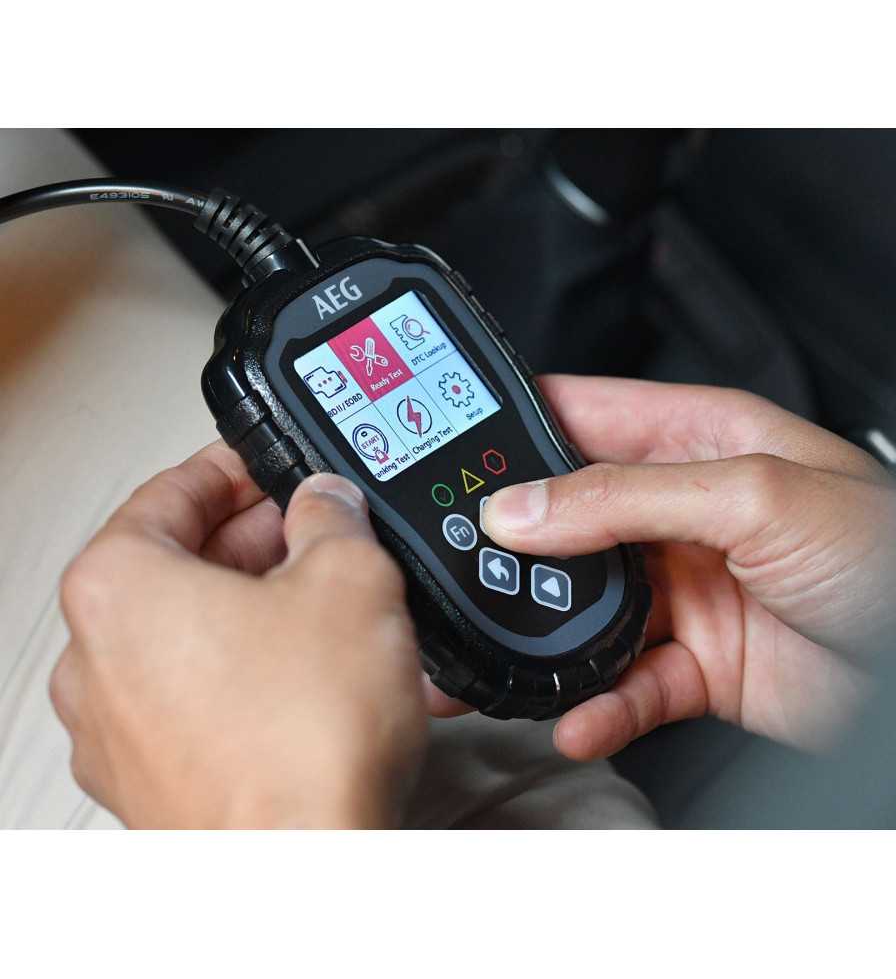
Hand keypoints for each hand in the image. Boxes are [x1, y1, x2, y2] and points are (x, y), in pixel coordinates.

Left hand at [51, 443, 426, 827]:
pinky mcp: (161, 783)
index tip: (270, 466)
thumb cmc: (303, 740)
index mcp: (118, 588)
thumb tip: (325, 504)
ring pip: (208, 638)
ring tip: (351, 613)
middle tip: (323, 535)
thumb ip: (332, 516)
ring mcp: (124, 732)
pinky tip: (340, 679)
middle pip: (186, 567)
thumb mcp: (349, 578)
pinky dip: (274, 677)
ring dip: (279, 615)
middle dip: (269, 545)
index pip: (172, 493)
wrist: (308, 874)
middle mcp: (99, 661)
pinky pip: (219, 701)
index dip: (236, 470)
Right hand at [476, 375, 895, 757]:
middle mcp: (683, 512)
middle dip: (512, 545)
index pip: (586, 417)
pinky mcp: (696, 662)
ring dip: (538, 632)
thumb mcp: (758, 496)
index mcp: (701, 443)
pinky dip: (596, 703)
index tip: (453, 450)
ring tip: (491, 656)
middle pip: (568, 519)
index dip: (517, 426)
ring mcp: (685, 589)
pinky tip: (577, 714)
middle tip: (456, 567)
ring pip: (583, 607)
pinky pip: (625, 683)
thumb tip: (526, 507)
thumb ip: (630, 497)